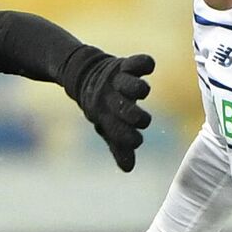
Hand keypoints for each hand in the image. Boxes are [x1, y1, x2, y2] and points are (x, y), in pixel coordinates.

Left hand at [64, 49, 154, 171]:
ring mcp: (117, 81)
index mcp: (105, 116)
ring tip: (143, 91)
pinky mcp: (124, 65)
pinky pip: (136, 62)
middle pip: (125, 110)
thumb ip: (118, 146)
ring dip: (138, 89)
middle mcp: (110, 99)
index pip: (118, 131)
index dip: (129, 139)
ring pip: (131, 85)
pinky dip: (144, 63)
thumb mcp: (107, 126)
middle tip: (143, 120)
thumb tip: (128, 169)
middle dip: (136, 117)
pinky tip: (149, 67)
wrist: (82, 74)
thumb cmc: (101, 107)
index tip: (136, 141)